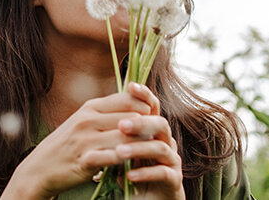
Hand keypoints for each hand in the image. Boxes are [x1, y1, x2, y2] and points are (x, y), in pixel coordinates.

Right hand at [2, 83, 157, 198]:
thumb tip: (136, 104)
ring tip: (150, 151)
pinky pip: (114, 157)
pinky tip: (133, 164)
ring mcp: (86, 139)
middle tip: (158, 137)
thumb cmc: (66, 145)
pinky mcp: (85, 159)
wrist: (39, 168)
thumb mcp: (84, 121)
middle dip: (148, 128)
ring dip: (141, 145)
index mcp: (90, 107)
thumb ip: (107, 113)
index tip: (154, 119)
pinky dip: (127, 161)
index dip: (147, 108)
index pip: (129, 99)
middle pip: (133, 118)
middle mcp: (88, 119)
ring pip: (127, 137)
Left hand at [115, 83, 183, 199]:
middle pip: (160, 123)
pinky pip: (163, 173)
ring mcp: (172, 161)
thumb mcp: (120, 152)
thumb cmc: (132, 174)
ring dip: (139, 149)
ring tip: (119, 153)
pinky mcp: (173, 181)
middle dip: (141, 123)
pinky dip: (146, 173)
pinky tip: (129, 176)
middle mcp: (166, 142)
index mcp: (153, 132)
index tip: (130, 86)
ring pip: (161, 147)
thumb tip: (94, 110)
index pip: (152, 108)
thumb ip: (115, 134)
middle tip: (121, 126)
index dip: (144, 95)